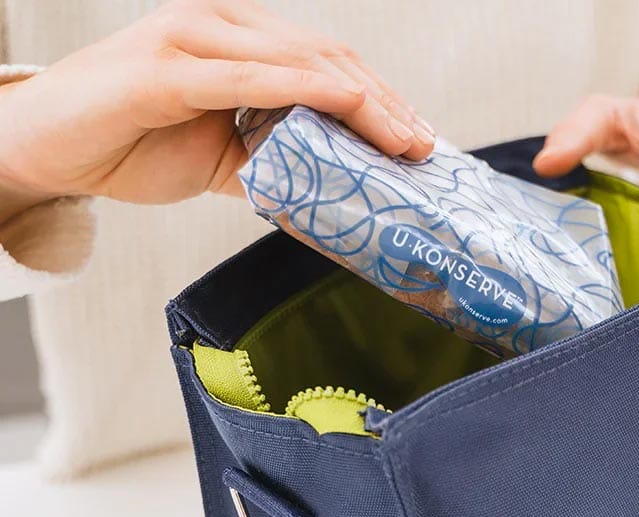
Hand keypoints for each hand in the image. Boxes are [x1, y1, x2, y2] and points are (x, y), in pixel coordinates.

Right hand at [0, 0, 434, 220]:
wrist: (51, 149)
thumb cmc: (131, 144)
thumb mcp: (221, 160)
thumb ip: (269, 166)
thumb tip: (318, 200)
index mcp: (238, 46)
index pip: (325, 64)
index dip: (379, 99)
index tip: (416, 139)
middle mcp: (222, 30)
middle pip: (326, 58)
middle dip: (385, 104)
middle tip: (424, 147)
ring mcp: (193, 42)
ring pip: (299, 62)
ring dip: (361, 101)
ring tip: (400, 141)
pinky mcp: (166, 70)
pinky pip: (248, 78)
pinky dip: (302, 94)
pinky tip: (344, 113)